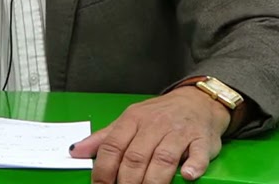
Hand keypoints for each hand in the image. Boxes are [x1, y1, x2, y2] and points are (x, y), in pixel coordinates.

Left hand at [70, 87, 227, 183]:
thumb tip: (76, 151)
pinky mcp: (202, 140)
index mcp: (133, 120)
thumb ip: (104, 138)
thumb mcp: (130, 120)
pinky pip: (198, 154)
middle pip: (136, 157)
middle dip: (127, 182)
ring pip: (162, 158)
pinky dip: (193, 165)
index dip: (104, 171)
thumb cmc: (160, 115)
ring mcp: (179, 132)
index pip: (113, 146)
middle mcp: (155, 125)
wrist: (197, 101)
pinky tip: (186, 176)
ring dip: (153, 181)